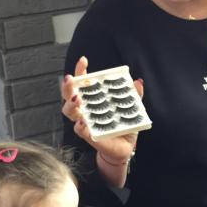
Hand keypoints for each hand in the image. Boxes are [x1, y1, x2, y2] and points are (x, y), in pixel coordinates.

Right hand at [62, 55, 143, 183]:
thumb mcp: (132, 107)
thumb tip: (138, 81)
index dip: (80, 70)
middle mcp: (85, 109)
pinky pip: (80, 131)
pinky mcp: (89, 136)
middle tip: (70, 79)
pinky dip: (80, 126)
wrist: (126, 146)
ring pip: (69, 112)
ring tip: (78, 100)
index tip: (83, 60)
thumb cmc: (124, 124)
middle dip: (67, 87)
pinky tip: (83, 122)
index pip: (82, 82)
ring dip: (71, 105)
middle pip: (69, 96)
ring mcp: (85, 122)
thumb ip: (135, 94)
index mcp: (93, 98)